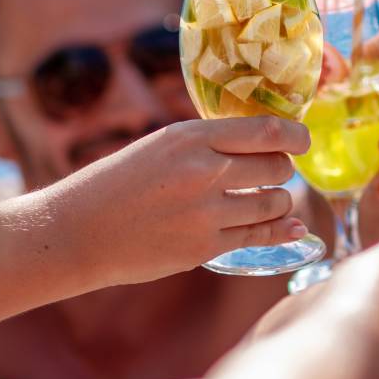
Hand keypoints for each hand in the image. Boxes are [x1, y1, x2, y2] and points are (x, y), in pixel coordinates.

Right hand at [43, 116, 312, 285]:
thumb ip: (209, 143)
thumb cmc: (117, 184)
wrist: (76, 232)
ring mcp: (206, 213)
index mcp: (191, 138)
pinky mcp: (204, 247)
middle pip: (277, 166)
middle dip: (282, 168)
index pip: (267, 131)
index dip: (296, 135)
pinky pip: (259, 236)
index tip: (303, 140)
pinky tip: (291, 228)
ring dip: (279, 201)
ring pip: (275, 202)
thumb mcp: (161, 146)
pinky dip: (280, 230)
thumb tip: (263, 142)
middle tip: (274, 171)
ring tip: (266, 199)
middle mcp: (204, 172)